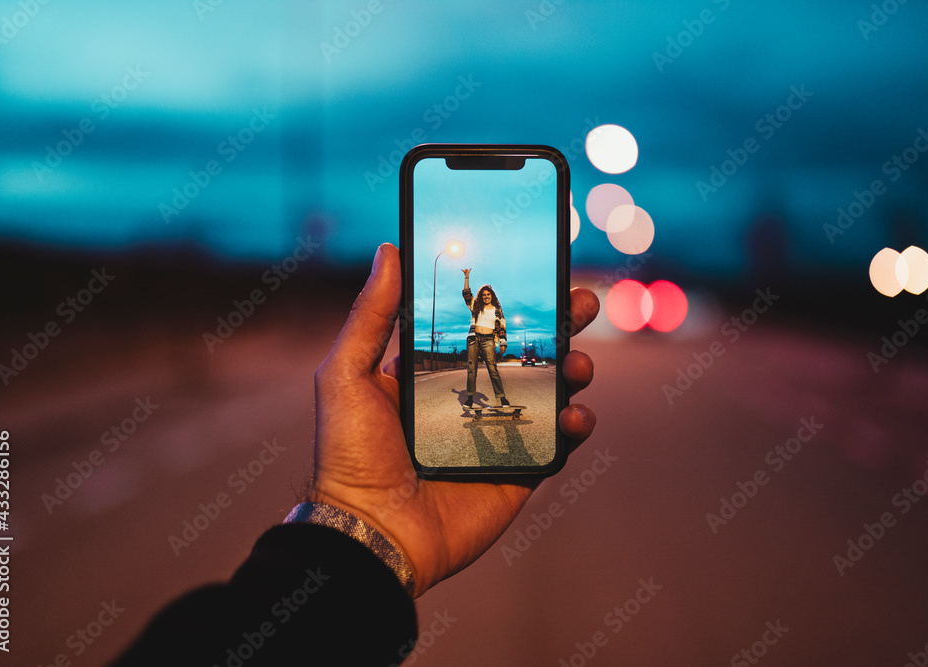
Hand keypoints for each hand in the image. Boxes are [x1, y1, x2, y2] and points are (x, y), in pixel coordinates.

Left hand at [311, 243, 597, 596]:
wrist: (371, 531)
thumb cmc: (350, 455)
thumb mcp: (347, 375)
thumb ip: (370, 316)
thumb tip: (388, 250)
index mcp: (433, 375)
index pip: (480, 329)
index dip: (511, 302)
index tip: (538, 271)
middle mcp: (470, 401)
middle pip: (526, 354)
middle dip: (560, 326)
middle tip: (580, 302)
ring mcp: (496, 436)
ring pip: (551, 394)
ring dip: (574, 371)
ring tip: (578, 363)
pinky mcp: (517, 473)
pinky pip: (558, 446)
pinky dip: (576, 427)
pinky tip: (575, 415)